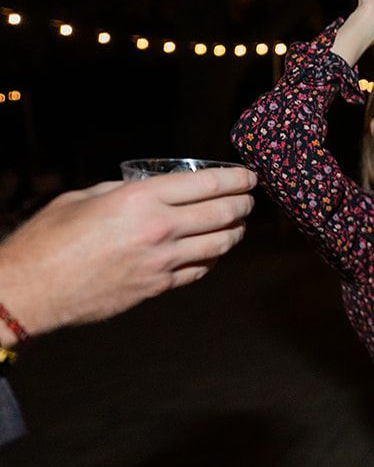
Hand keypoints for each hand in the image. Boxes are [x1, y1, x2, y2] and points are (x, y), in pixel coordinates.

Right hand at [0, 168, 256, 342]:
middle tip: (249, 198)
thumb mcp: (83, 198)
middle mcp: (158, 229)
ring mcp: (161, 262)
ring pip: (220, 244)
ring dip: (235, 232)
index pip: (208, 184)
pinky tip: (211, 251)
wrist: (31, 289)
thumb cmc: (49, 239)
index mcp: (141, 199)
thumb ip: (122, 191)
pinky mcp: (157, 287)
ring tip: (238, 224)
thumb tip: (148, 189)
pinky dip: (211, 258)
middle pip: (223, 213)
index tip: (249, 176)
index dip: (237, 178)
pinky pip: (199, 269)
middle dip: (244, 203)